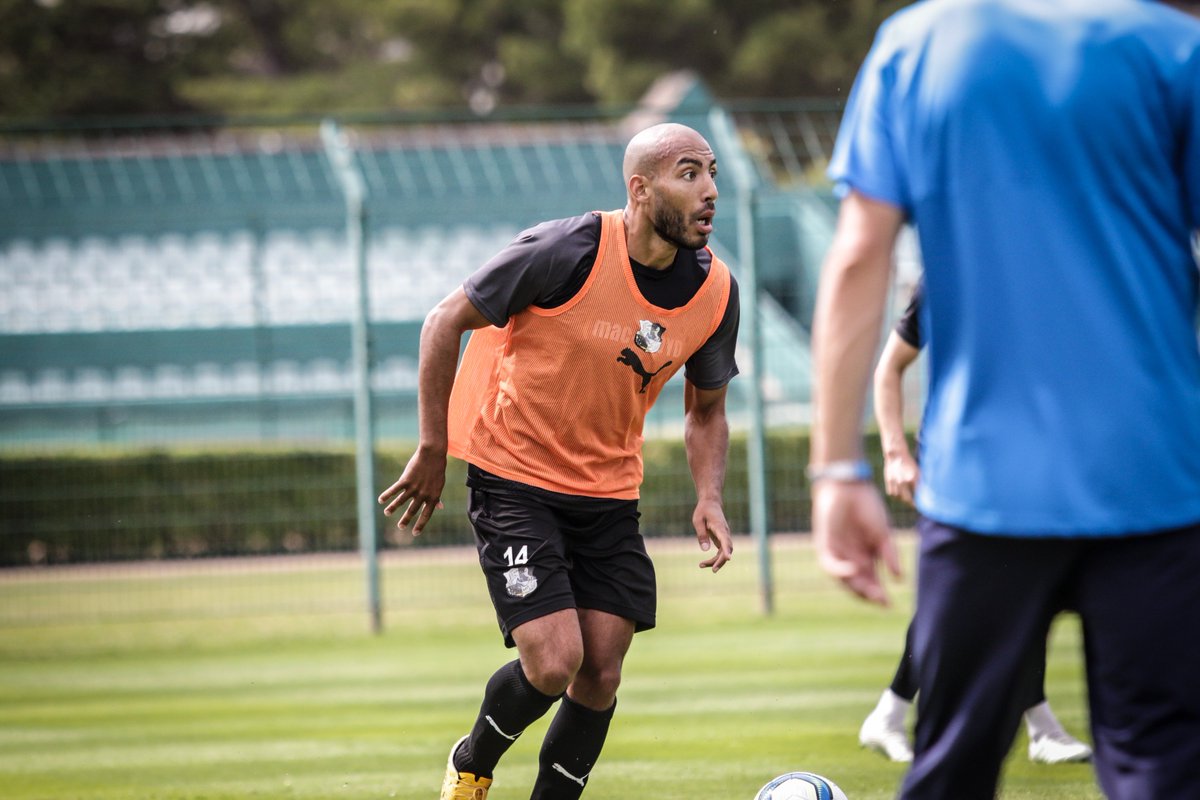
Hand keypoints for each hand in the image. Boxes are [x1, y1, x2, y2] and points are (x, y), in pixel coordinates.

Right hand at [377, 446, 446, 535]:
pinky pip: (395, 490)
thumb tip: (440, 507)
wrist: (432, 455)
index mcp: (433, 497)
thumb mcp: (439, 485)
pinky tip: (381, 500)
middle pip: (412, 510)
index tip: (415, 533)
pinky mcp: (406, 480)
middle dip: (405, 520)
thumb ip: (437, 497)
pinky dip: (387, 495)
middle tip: (400, 527)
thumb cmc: (437, 470)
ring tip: (387, 513)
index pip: (426, 515)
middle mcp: (423, 494)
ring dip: (393, 508)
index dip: (420, 524)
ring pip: (401, 501)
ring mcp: (414, 487)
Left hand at [692, 498, 732, 572]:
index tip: (729, 558)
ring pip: (724, 552)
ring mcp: (724, 537)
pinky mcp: (721, 539)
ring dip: (716, 561)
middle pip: (727, 549)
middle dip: (721, 561)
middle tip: (712, 570)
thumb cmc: (703, 511)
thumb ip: (701, 534)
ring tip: (701, 565)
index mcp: (719, 527)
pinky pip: (720, 552)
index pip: (725, 540)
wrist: (711, 503)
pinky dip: (714, 558)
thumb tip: (705, 550)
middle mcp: (725, 533)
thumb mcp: (698, 520)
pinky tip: (705, 563)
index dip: (727, 550)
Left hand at [811, 481, 901, 605]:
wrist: (849, 486)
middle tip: (881, 601)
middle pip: (858, 585)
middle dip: (869, 595)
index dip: (879, 595)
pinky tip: (854, 570)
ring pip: (844, 579)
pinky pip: (830, 564)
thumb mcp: (883, 533)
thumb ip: (889, 554)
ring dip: (856, 587)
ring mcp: (838, 553)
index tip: (889, 605)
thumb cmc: (868, 507)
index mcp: (867, 558)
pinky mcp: (826, 545)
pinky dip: (841, 570)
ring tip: (870, 592)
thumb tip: (900, 578)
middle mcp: (852, 559)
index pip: (872, 582)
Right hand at [883, 452, 919, 505]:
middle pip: (907, 499)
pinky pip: (892, 493)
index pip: (917, 495)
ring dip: (902, 499)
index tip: (921, 504)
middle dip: (911, 503)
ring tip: (906, 498)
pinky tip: (899, 494)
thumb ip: (921, 483)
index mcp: (913, 479)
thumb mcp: (918, 472)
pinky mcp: (888, 481)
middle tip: (914, 505)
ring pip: (898, 497)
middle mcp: (903, 482)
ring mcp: (895, 482)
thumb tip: (926, 493)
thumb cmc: (910, 463)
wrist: (897, 454)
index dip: (920, 501)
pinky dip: (895, 495)